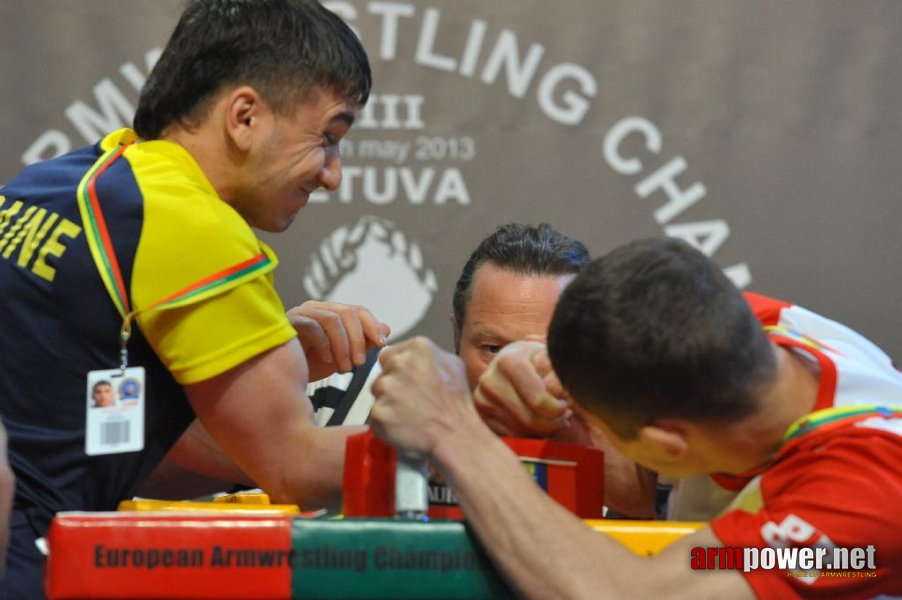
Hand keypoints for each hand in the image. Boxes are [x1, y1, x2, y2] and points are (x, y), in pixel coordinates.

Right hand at [287, 301, 389, 381]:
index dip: (372, 325)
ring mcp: (302, 312)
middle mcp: (318, 308)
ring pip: (332, 319)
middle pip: (348, 313)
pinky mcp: (289, 322)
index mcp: (333, 312)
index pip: (358, 310)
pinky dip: (324, 344)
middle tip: (360, 363)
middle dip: (359, 339)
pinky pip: (312, 327)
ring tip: (345, 368)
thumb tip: (387, 328)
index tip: (382, 344)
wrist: (284, 378)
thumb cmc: (313, 364)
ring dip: (344, 346)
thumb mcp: (344, 356)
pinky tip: (328, 361)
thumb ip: (364, 343)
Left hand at [370, 337, 479, 456]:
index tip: (409, 383)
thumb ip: (427, 355)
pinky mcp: (377, 411)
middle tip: (411, 401)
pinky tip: (402, 425)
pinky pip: (375, 415)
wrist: (455, 434)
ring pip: (377, 393)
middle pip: (382, 373)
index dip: (398, 371)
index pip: (389, 355)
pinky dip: (385, 422)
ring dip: (387, 403)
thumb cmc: (457, 402)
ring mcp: (386, 387)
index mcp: (417, 348)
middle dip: (392, 386)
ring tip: (408, 414)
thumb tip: (410, 355)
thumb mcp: (452, 365)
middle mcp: (398, 363)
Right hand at [474, 340, 570, 437]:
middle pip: (530, 420)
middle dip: (552, 422)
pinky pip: (512, 436)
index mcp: (508, 361)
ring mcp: (482, 401)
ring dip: (543, 430)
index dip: (559, 408)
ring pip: (522, 431)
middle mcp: (490, 381)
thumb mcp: (551, 358)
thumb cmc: (538, 361)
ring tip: (552, 417)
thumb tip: (557, 389)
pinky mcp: (482, 417)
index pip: (540, 401)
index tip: (565, 404)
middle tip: (563, 416)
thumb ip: (557, 372)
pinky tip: (538, 421)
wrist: (512, 365)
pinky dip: (529, 434)